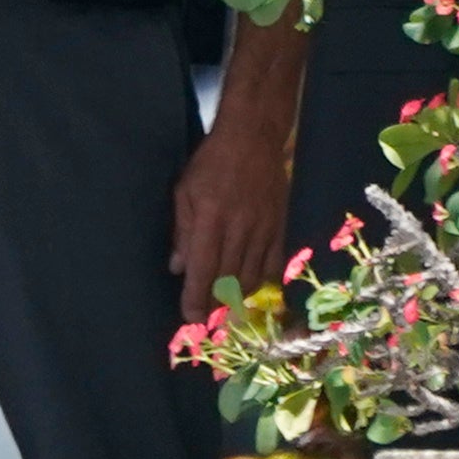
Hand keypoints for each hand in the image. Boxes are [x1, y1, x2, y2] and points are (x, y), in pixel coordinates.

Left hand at [171, 101, 290, 313]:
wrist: (254, 137)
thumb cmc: (211, 162)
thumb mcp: (185, 191)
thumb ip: (182, 231)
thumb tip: (179, 268)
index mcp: (211, 219)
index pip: (203, 269)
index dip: (197, 298)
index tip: (191, 318)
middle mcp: (239, 228)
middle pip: (228, 279)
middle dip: (216, 305)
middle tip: (206, 321)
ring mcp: (263, 229)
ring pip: (252, 276)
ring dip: (238, 298)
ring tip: (226, 311)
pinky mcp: (280, 226)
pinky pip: (274, 264)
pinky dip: (262, 282)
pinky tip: (252, 290)